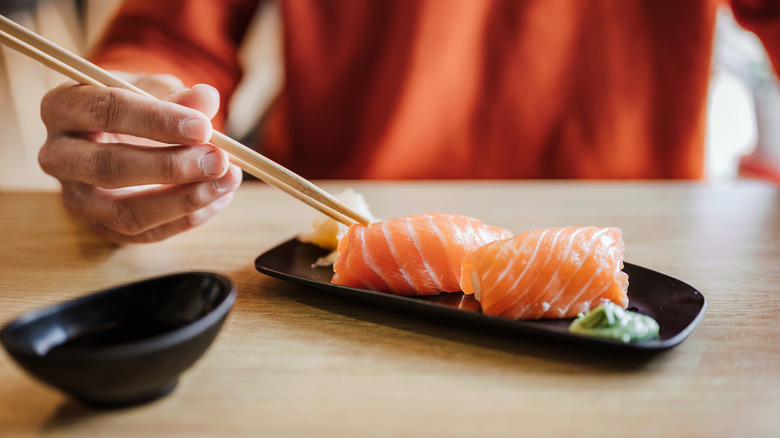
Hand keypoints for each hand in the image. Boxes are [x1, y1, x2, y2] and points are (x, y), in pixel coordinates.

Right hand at [38, 73, 241, 242]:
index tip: (203, 126)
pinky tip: (218, 199)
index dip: (157, 120)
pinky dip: (187, 218)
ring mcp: (74, 197)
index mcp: (63, 106)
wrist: (118, 135)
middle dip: (171, 167)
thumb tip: (207, 99)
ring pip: (126, 212)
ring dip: (184, 200)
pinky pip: (145, 233)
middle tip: (218, 160)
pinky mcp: (99, 226)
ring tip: (227, 181)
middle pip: (109, 167)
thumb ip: (177, 95)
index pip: (104, 111)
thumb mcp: (152, 89)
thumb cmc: (135, 106)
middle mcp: (57, 155)